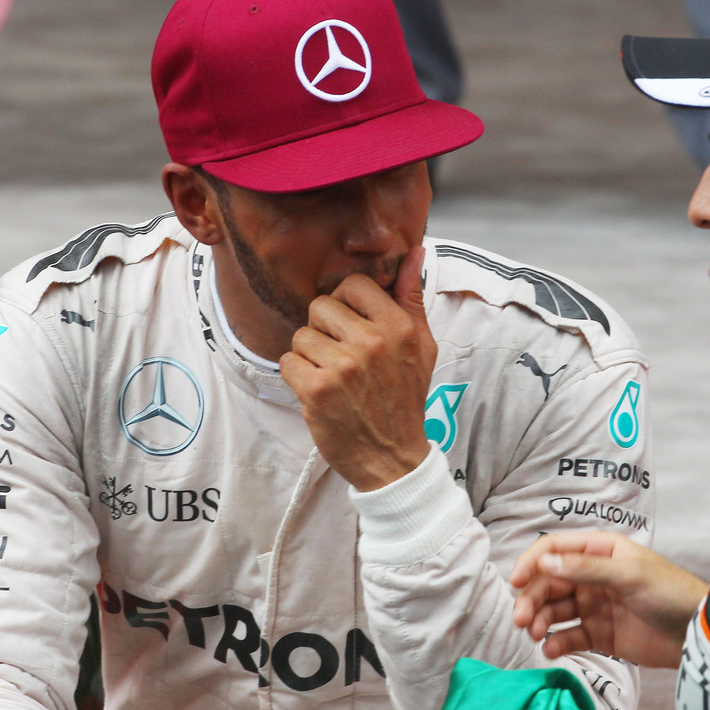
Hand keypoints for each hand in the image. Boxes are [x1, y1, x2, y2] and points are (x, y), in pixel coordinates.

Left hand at [281, 246, 437, 490]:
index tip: (352, 324)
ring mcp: (343, 366)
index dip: (346, 301)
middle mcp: (372, 343)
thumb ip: (411, 298)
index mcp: (398, 328)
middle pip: (320, 306)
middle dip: (324, 329)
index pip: (354, 283)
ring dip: (310, 356)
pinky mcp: (317, 390)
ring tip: (333, 377)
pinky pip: (287, 362)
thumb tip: (416, 252)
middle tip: (342, 356)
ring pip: (301, 335)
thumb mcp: (421, 347)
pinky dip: (297, 378)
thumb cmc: (404, 398)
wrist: (392, 457)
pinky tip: (319, 392)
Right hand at [510, 531, 707, 667]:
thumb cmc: (670, 592)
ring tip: (536, 635)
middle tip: (521, 620)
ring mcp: (594, 606)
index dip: (532, 563)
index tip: (516, 582)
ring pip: (555, 611)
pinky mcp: (600, 635)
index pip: (555, 550)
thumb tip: (545, 563)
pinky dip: (557, 642)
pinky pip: (569, 636)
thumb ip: (586, 570)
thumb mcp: (629, 575)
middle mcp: (592, 576)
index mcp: (599, 551)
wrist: (696, 633)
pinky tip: (551, 649)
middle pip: (549, 583)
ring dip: (540, 621)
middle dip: (532, 599)